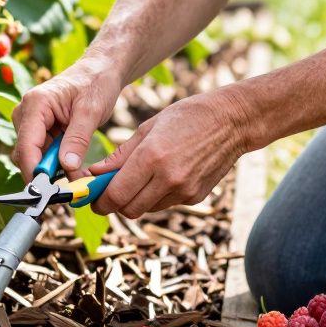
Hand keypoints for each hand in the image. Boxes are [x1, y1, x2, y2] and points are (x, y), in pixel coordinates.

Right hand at [11, 58, 123, 178]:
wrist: (99, 71)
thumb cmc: (95, 83)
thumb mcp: (91, 111)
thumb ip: (78, 139)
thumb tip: (67, 168)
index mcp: (35, 104)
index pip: (26, 145)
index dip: (34, 171)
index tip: (49, 192)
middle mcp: (26, 113)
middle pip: (26, 155)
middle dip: (45, 174)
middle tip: (72, 188)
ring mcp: (30, 123)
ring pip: (33, 158)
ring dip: (53, 171)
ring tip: (78, 176)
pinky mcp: (38, 131)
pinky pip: (42, 155)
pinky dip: (56, 165)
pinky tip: (74, 167)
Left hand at [88, 87, 250, 217]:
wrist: (232, 121)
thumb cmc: (187, 116)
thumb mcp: (148, 127)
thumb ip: (119, 155)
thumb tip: (94, 173)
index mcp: (151, 157)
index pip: (115, 195)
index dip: (99, 201)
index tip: (93, 197)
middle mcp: (168, 179)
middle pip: (128, 209)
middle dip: (115, 203)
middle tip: (111, 190)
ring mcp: (184, 191)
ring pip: (146, 209)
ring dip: (136, 199)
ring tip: (141, 176)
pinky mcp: (195, 198)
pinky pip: (165, 205)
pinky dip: (156, 196)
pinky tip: (164, 175)